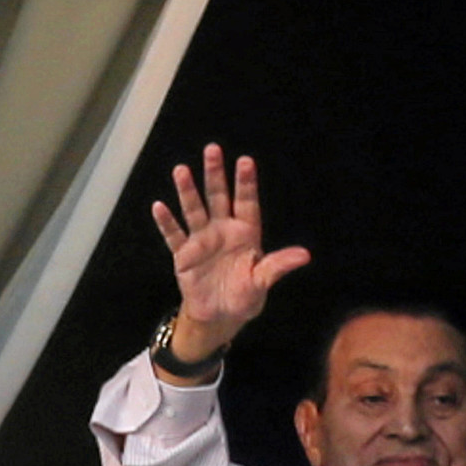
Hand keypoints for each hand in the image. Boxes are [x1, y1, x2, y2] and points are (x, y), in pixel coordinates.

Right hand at [150, 143, 310, 364]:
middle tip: (212, 149)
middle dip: (215, 175)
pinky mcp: (184, 254)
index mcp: (246, 234)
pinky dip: (167, 222)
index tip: (245, 161)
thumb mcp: (262, 281)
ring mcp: (202, 240)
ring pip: (194, 210)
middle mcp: (223, 231)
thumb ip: (278, 265)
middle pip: (218, 197)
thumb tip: (305, 255)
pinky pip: (174, 235)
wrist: (220, 316)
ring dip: (187, 191)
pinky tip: (160, 207)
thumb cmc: (244, 296)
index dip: (245, 183)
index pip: (246, 203)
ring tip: (181, 170)